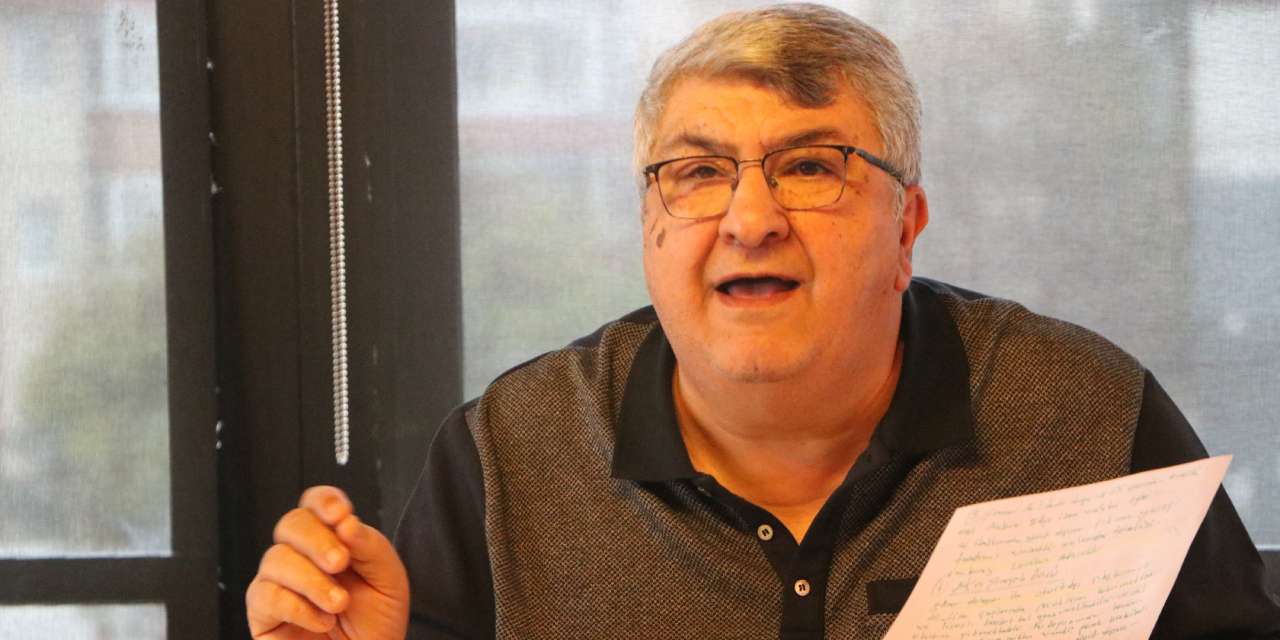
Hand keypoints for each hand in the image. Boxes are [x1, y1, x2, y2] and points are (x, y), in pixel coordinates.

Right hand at [246, 486, 409, 638]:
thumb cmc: (376, 621)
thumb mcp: (387, 579)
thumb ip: (370, 546)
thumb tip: (346, 522)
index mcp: (331, 539)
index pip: (315, 504)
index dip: (323, 501)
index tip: (340, 514)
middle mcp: (301, 555)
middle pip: (291, 524)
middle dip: (317, 541)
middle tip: (340, 563)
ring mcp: (278, 582)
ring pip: (275, 558)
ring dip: (312, 581)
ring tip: (338, 604)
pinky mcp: (263, 613)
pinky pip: (265, 596)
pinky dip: (297, 607)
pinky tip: (322, 621)